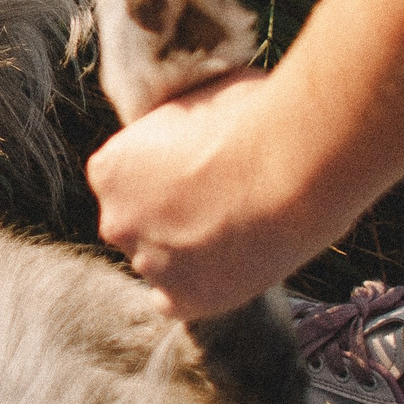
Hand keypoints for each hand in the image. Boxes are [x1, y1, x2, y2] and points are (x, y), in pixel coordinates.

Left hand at [85, 67, 345, 319]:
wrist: (295, 164)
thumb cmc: (254, 117)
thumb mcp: (196, 101)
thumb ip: (174, 127)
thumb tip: (184, 127)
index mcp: (108, 169)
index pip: (126, 183)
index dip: (164, 178)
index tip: (199, 174)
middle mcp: (115, 220)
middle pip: (138, 225)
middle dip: (170, 218)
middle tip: (221, 205)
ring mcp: (148, 264)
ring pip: (162, 264)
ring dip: (189, 254)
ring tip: (240, 231)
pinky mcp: (186, 300)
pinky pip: (181, 302)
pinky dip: (202, 289)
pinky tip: (231, 267)